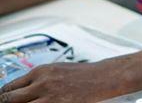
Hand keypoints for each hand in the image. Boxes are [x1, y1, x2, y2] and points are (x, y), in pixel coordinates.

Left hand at [0, 62, 117, 102]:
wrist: (103, 77)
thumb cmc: (83, 74)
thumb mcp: (57, 70)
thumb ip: (38, 79)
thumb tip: (21, 91)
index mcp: (40, 71)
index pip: (10, 87)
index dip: (4, 96)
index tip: (4, 100)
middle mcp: (42, 83)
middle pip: (10, 99)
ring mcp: (49, 96)